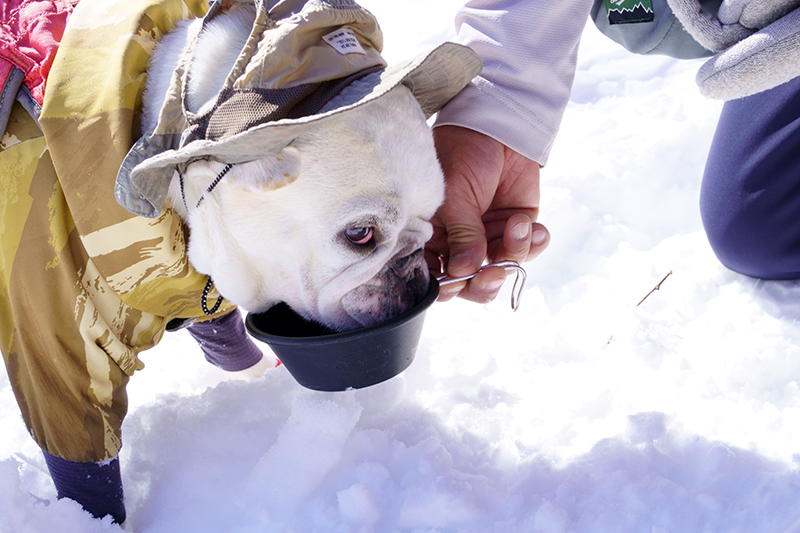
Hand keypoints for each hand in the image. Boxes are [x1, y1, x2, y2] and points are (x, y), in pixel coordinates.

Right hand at [426, 125, 549, 302]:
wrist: (498, 127)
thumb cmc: (462, 155)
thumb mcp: (454, 195)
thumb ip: (461, 235)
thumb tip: (463, 272)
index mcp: (432, 237)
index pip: (435, 276)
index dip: (447, 285)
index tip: (459, 279)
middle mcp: (458, 243)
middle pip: (469, 284)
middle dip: (483, 284)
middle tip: (494, 273)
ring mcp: (488, 238)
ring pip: (499, 270)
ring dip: (512, 253)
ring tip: (518, 225)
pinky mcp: (515, 229)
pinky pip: (526, 251)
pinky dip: (532, 244)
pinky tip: (534, 227)